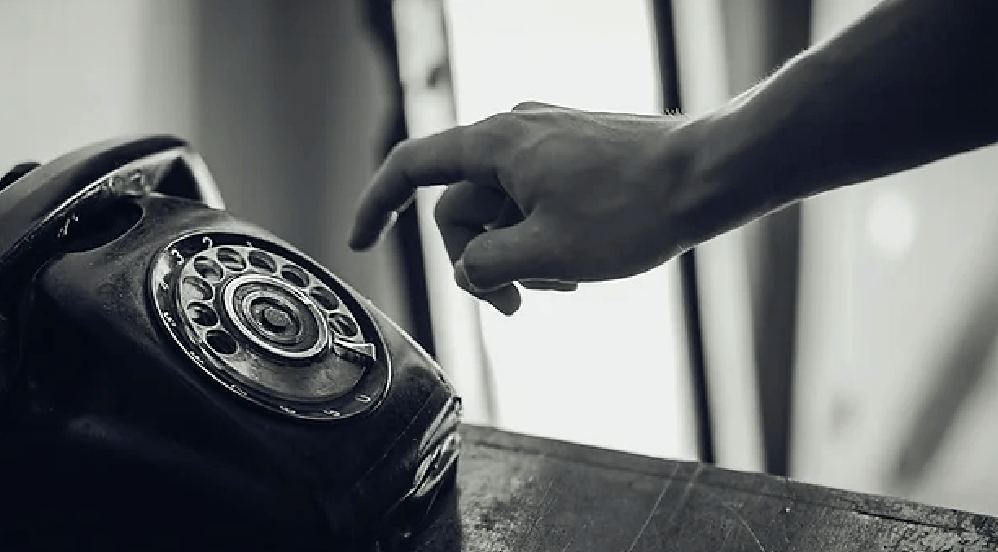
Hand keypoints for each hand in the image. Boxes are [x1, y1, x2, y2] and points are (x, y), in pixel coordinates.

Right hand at [349, 101, 693, 315]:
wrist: (710, 175)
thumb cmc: (634, 208)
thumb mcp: (547, 253)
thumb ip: (486, 268)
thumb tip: (468, 273)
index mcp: (494, 144)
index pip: (410, 169)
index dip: (375, 206)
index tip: (358, 241)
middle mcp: (514, 133)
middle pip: (462, 208)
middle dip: (480, 262)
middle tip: (518, 305)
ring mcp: (546, 141)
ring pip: (502, 210)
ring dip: (519, 254)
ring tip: (567, 278)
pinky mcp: (573, 154)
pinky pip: (534, 200)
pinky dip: (542, 236)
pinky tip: (581, 261)